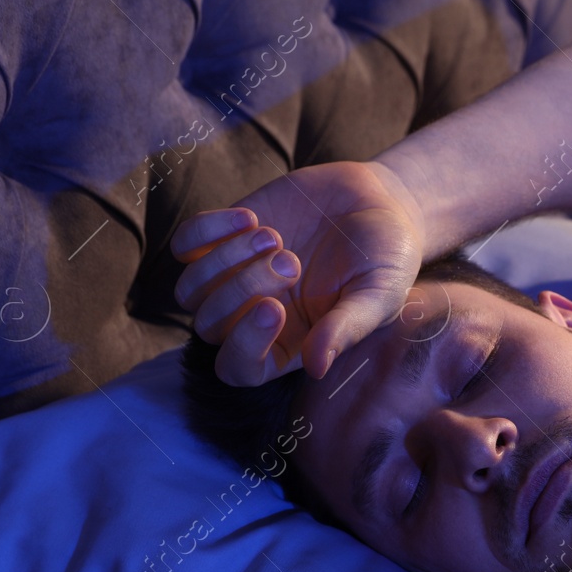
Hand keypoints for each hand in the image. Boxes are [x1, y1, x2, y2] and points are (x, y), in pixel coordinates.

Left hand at [171, 161, 425, 385]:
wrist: (379, 202)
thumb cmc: (386, 258)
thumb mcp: (379, 295)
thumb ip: (346, 329)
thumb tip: (317, 369)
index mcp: (288, 345)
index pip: (239, 369)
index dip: (244, 345)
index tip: (275, 308)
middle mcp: (253, 318)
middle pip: (210, 327)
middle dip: (245, 290)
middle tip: (291, 260)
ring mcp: (232, 278)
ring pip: (189, 290)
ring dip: (226, 261)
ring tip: (273, 237)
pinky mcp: (223, 238)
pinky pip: (185, 244)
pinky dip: (209, 229)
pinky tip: (251, 217)